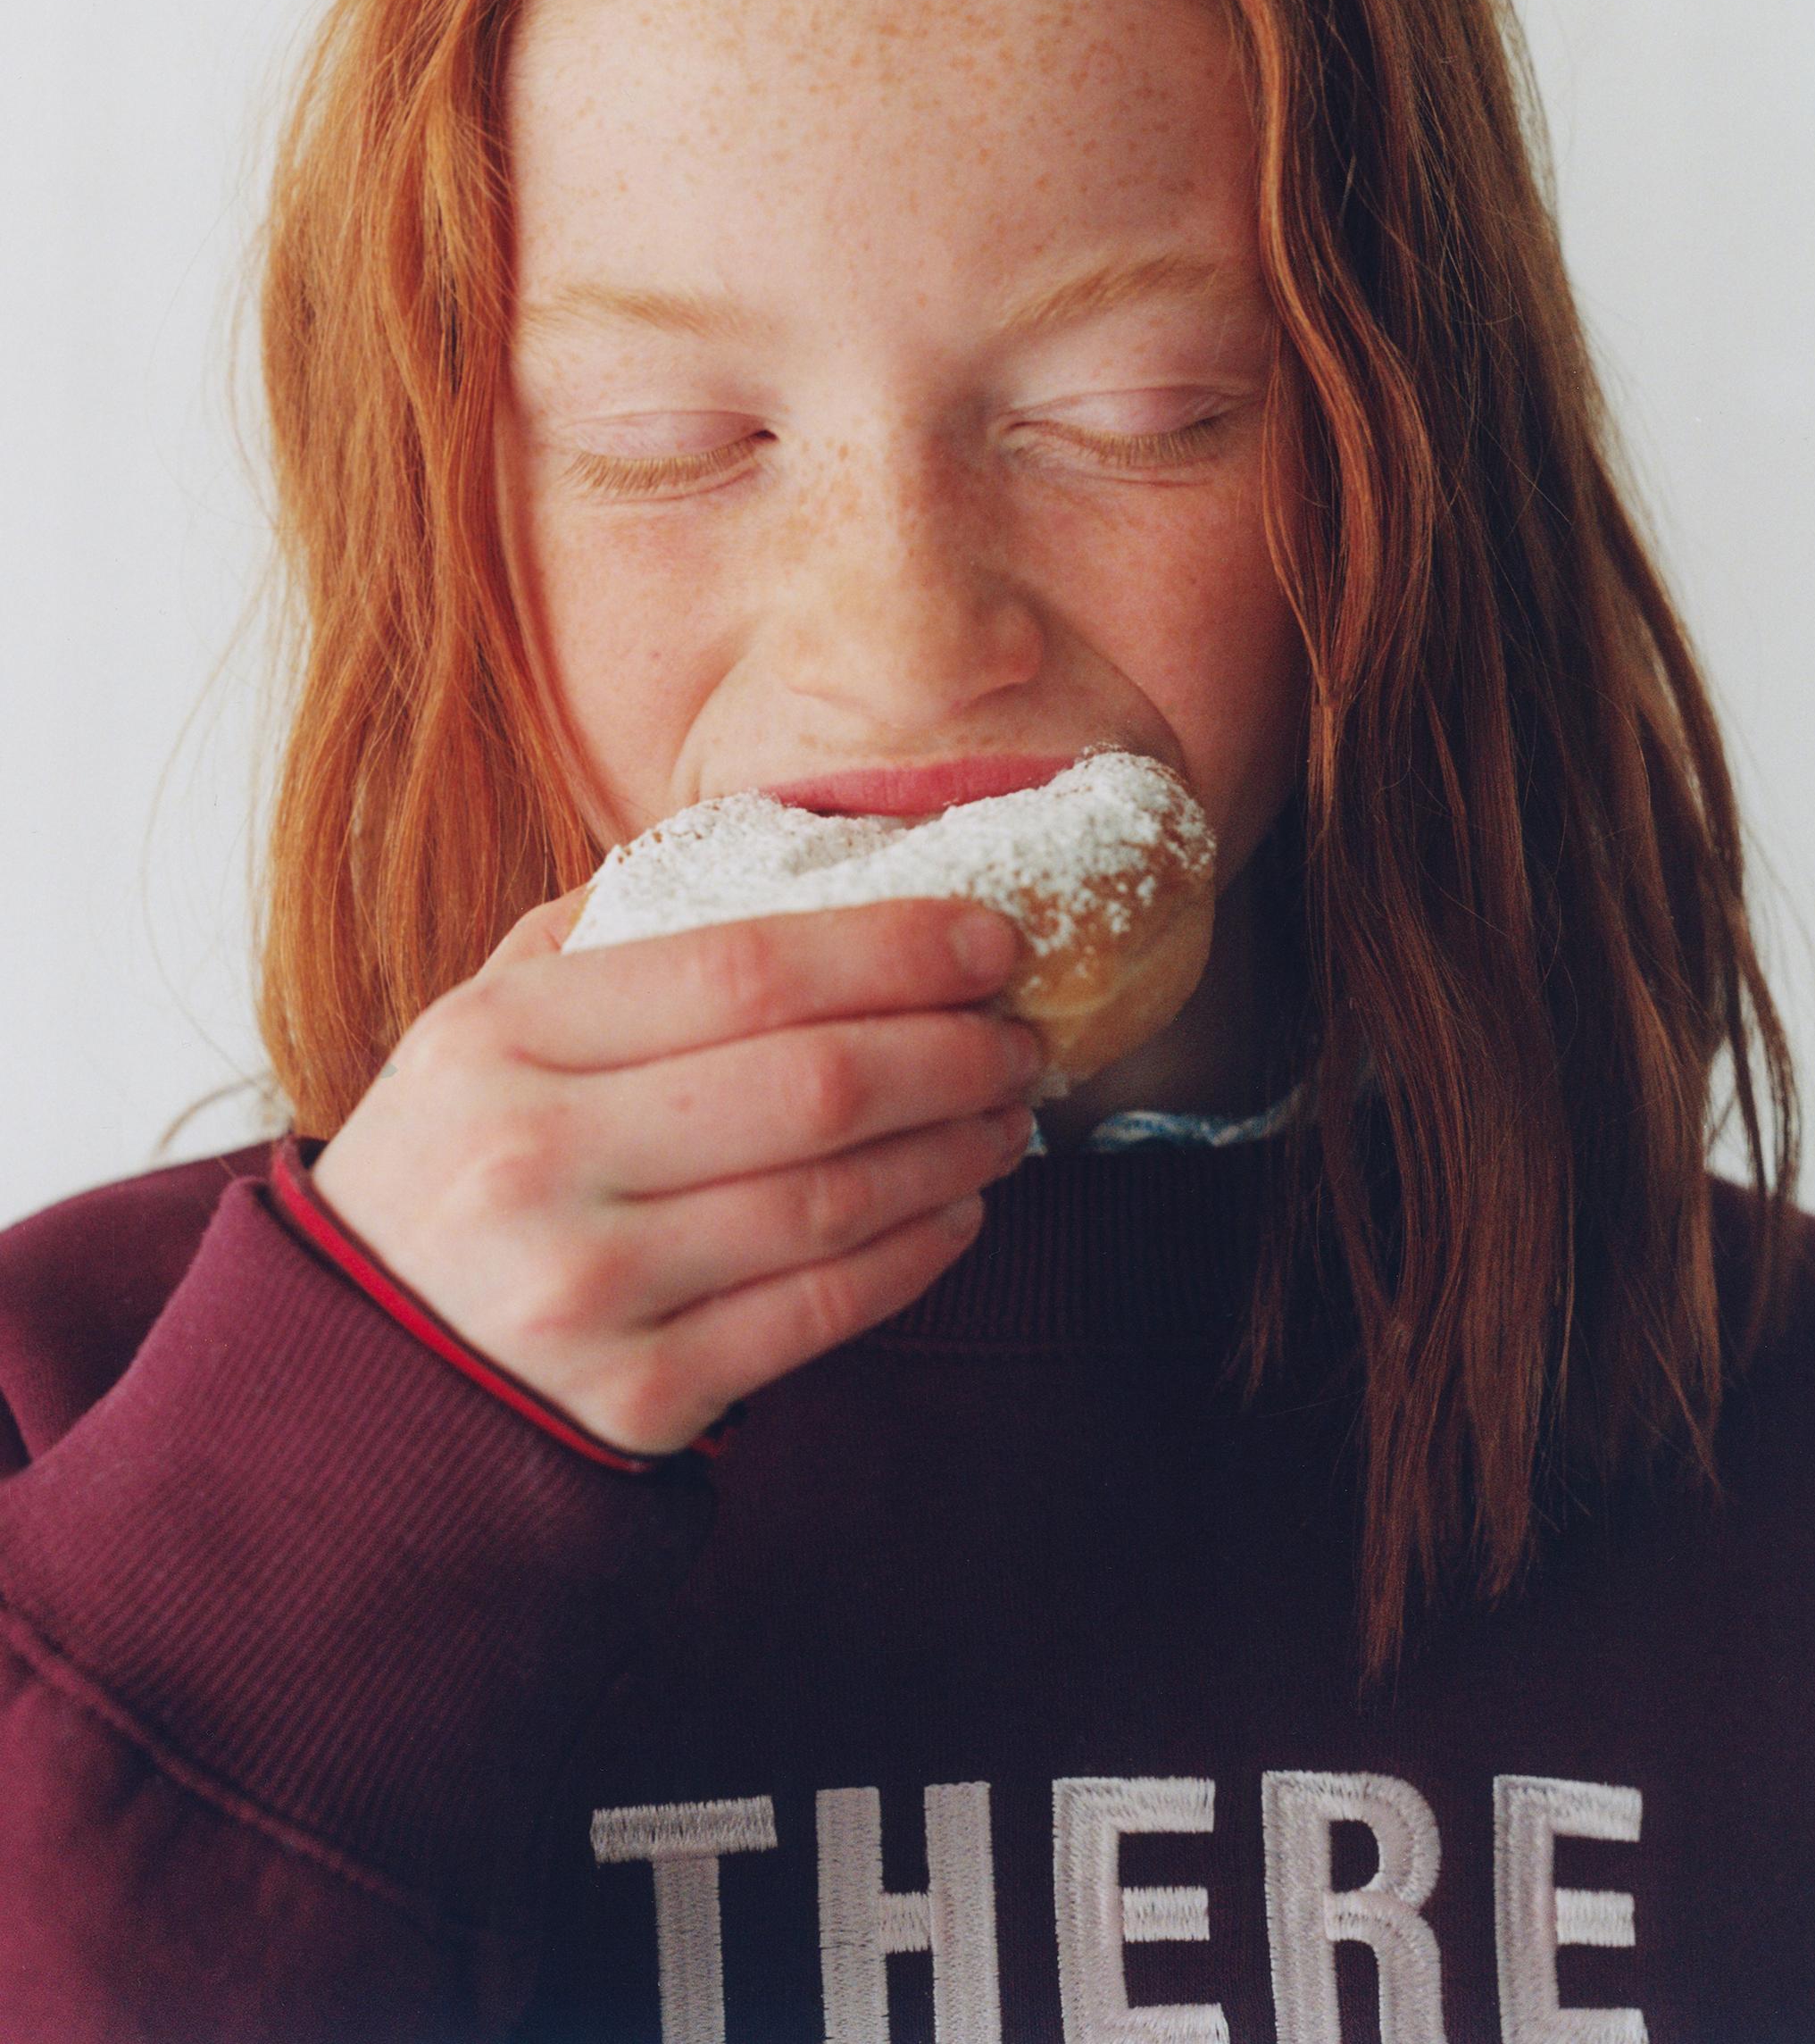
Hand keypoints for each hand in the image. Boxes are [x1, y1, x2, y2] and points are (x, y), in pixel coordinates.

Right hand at [309, 892, 1039, 1454]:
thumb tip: (786, 856)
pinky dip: (913, 1256)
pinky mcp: (634, 1402)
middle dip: (953, 1050)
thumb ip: (601, 940)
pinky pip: (818, 1315)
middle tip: (1019, 1035)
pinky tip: (956, 1213)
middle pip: (814, 1083)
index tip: (989, 937)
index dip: (894, 946)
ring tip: (1004, 1117)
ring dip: (952, 1150)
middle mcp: (536, 1160)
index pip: (745, 966)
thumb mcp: (474, 1030)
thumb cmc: (449, 1169)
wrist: (350, 1380)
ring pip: (832, 1201)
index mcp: (500, 1038)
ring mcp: (586, 1290)